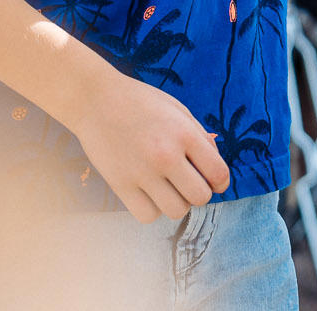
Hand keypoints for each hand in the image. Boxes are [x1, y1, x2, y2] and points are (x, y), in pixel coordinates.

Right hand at [66, 71, 231, 222]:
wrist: (96, 100)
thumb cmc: (141, 103)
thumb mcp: (178, 110)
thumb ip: (200, 138)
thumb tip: (215, 170)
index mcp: (185, 134)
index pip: (218, 174)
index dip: (220, 182)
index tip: (214, 181)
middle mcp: (166, 155)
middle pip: (200, 197)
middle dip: (199, 192)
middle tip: (188, 182)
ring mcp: (142, 172)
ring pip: (176, 211)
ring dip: (177, 203)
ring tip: (168, 188)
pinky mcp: (120, 185)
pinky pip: (147, 216)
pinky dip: (153, 210)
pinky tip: (149, 194)